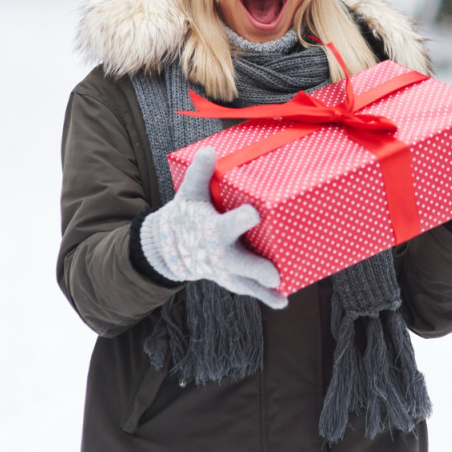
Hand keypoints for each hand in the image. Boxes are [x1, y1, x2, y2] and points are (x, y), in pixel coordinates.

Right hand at [140, 147, 287, 308]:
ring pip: (245, 282)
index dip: (240, 219)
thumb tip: (209, 150)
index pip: (227, 223)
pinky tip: (282, 301)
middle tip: (274, 273)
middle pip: (239, 261)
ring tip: (281, 294)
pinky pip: (249, 290)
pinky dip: (264, 296)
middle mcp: (220, 254)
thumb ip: (200, 173)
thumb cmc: (185, 216)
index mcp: (212, 229)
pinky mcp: (231, 278)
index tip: (254, 212)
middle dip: (255, 267)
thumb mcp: (189, 194)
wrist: (170, 249)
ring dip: (263, 289)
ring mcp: (225, 270)